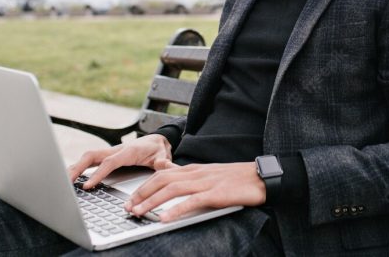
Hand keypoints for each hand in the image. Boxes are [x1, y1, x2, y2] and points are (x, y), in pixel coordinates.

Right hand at [68, 134, 171, 188]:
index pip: (109, 162)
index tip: (88, 186)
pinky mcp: (106, 156)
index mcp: (128, 151)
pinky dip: (78, 168)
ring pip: (88, 157)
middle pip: (92, 156)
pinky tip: (70, 178)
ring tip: (62, 182)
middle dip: (77, 168)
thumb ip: (164, 162)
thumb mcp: (163, 155)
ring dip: (75, 168)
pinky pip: (89, 161)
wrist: (156, 140)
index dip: (98, 174)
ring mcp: (109, 152)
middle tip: (66, 183)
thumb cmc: (157, 149)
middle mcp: (115, 150)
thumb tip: (166, 166)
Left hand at [126, 160, 265, 222]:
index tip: (130, 198)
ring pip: (172, 189)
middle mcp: (196, 173)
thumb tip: (170, 175)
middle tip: (127, 207)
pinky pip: (191, 201)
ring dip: (152, 201)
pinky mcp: (216, 194)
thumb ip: (190, 176)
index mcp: (194, 169)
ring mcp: (206, 182)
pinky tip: (164, 218)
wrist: (261, 177)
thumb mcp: (210, 174)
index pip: (162, 174)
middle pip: (162, 179)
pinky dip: (175, 210)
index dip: (144, 186)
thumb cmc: (237, 178)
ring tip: (138, 212)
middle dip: (141, 193)